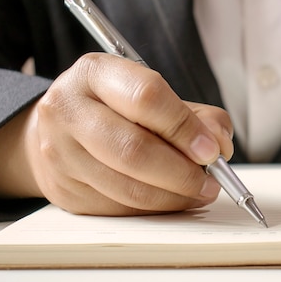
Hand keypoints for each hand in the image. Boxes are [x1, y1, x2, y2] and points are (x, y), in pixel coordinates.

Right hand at [0, 53, 233, 214]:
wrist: (60, 127)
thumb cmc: (116, 107)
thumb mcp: (153, 93)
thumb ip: (196, 114)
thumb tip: (220, 144)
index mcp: (95, 73)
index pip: (146, 97)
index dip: (185, 128)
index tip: (212, 150)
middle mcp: (68, 110)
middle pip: (134, 150)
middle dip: (183, 172)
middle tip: (211, 181)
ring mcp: (60, 154)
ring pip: (128, 187)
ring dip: (175, 196)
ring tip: (200, 192)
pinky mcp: (64, 191)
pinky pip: (120, 207)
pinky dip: (156, 207)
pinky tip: (173, 199)